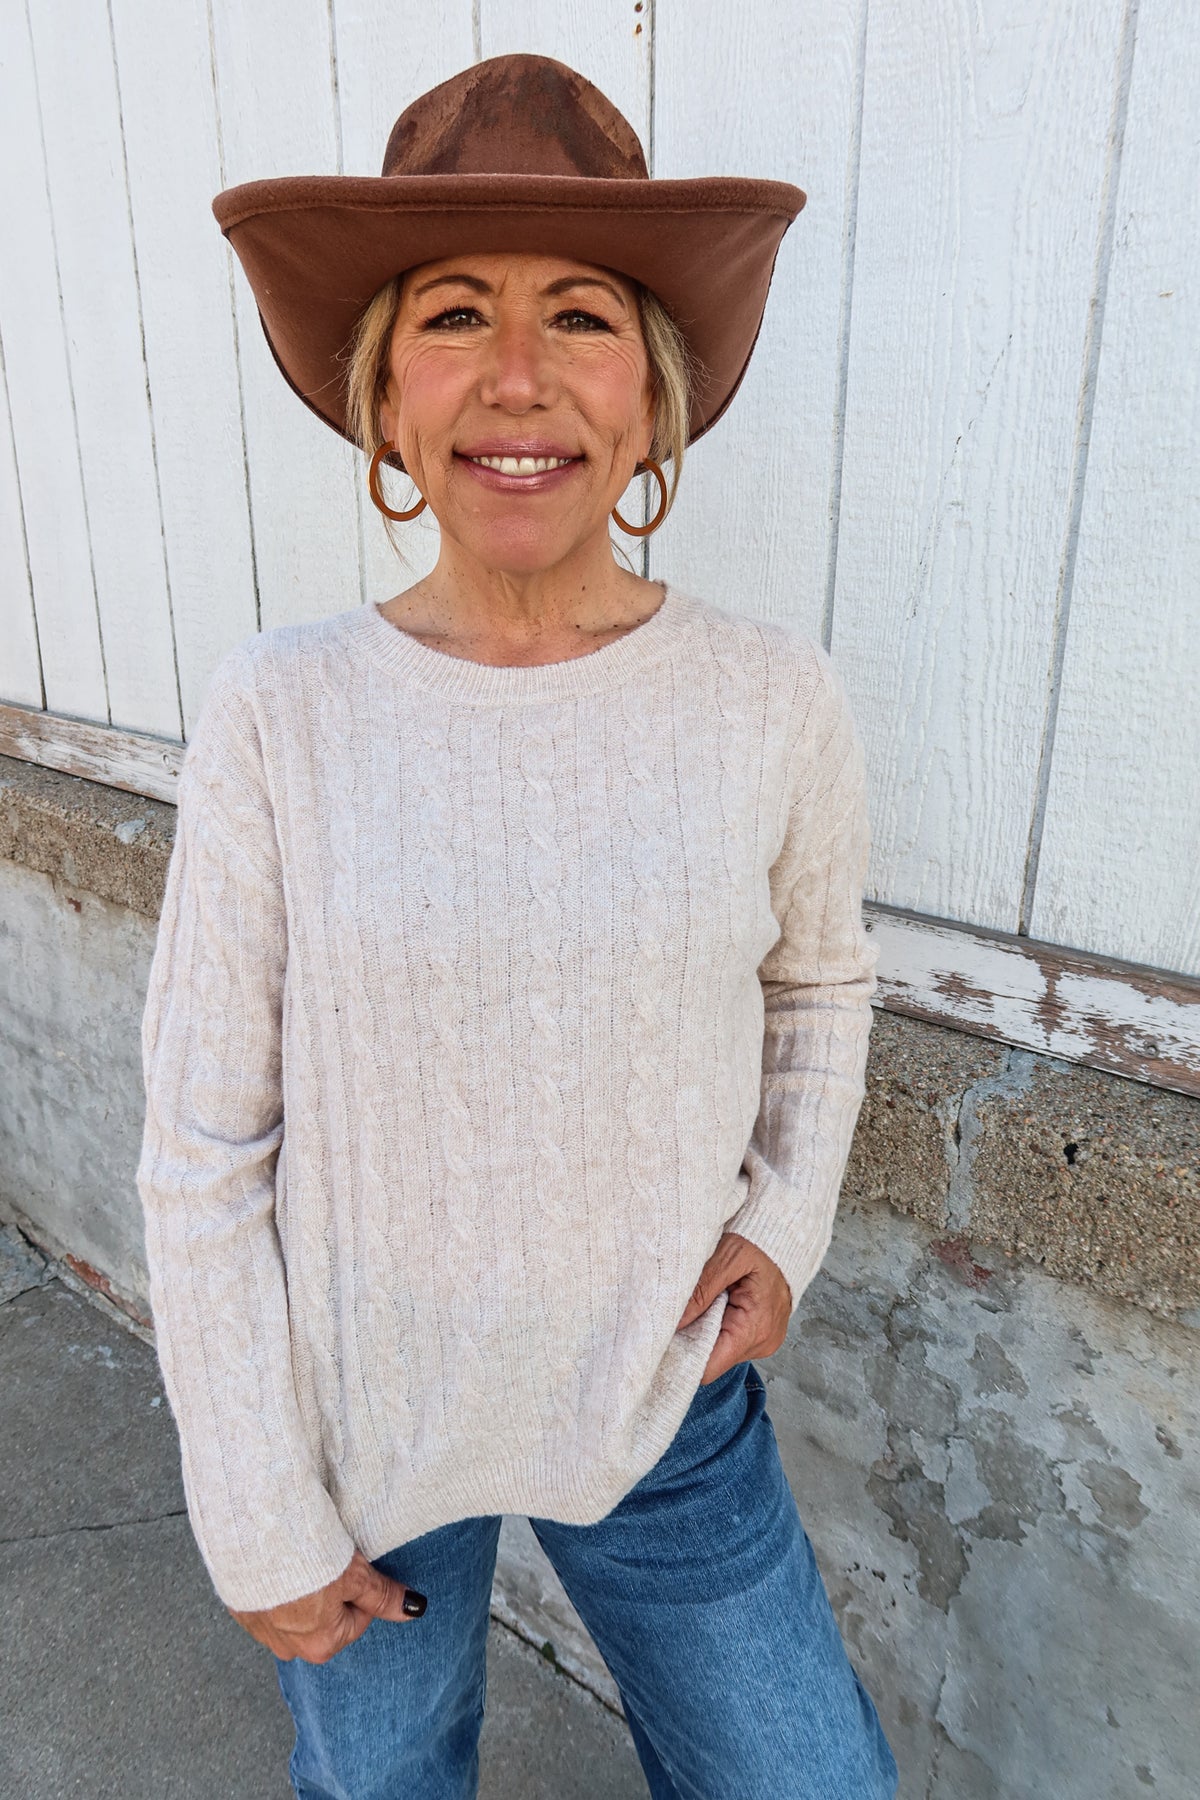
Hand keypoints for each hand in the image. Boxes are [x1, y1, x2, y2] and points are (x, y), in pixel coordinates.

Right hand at [228, 1548, 425, 1662]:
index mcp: (322, 1645)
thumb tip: (415, 1608)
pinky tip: (276, 1567)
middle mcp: (291, 1649)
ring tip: (300, 1563)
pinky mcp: (241, 1613)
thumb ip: (383, 1596)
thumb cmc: (309, 1559)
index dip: (359, 1588)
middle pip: (325, 1620)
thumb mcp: (356, 1576)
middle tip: (325, 1564)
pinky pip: (266, 1605)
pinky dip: (275, 1589)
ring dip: (301, 1592)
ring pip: (294, 1614)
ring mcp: (263, 1634)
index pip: (358, 1618)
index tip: (350, 1567)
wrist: (256, 1539)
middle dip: (329, 1594)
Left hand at [677, 1232, 791, 1384]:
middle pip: (711, 1361)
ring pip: (719, 1351)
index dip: (682, 1357)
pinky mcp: (761, 1336)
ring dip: (704, 1331)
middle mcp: (762, 1343)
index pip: (708, 1368)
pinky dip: (716, 1327)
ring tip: (703, 1302)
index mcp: (755, 1328)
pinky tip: (715, 1305)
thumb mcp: (728, 1256)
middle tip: (679, 1312)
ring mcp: (764, 1342)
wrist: (789, 1237)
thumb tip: (673, 1322)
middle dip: (691, 1340)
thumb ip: (700, 1290)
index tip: (663, 1339)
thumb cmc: (760, 1243)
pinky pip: (730, 1341)